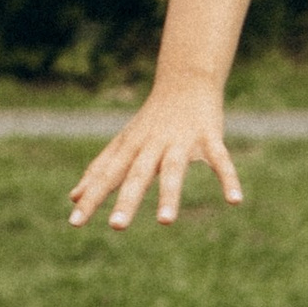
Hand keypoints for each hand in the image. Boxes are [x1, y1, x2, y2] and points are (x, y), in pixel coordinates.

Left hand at [68, 85, 243, 230]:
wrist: (185, 80)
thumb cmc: (151, 119)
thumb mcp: (124, 143)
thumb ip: (100, 170)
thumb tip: (73, 197)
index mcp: (130, 148)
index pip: (107, 176)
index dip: (91, 198)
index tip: (74, 223)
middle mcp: (152, 145)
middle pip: (137, 175)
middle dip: (127, 200)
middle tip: (116, 227)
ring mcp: (181, 141)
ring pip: (173, 169)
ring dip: (169, 195)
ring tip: (164, 222)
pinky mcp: (209, 137)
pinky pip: (220, 160)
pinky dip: (228, 179)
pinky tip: (235, 201)